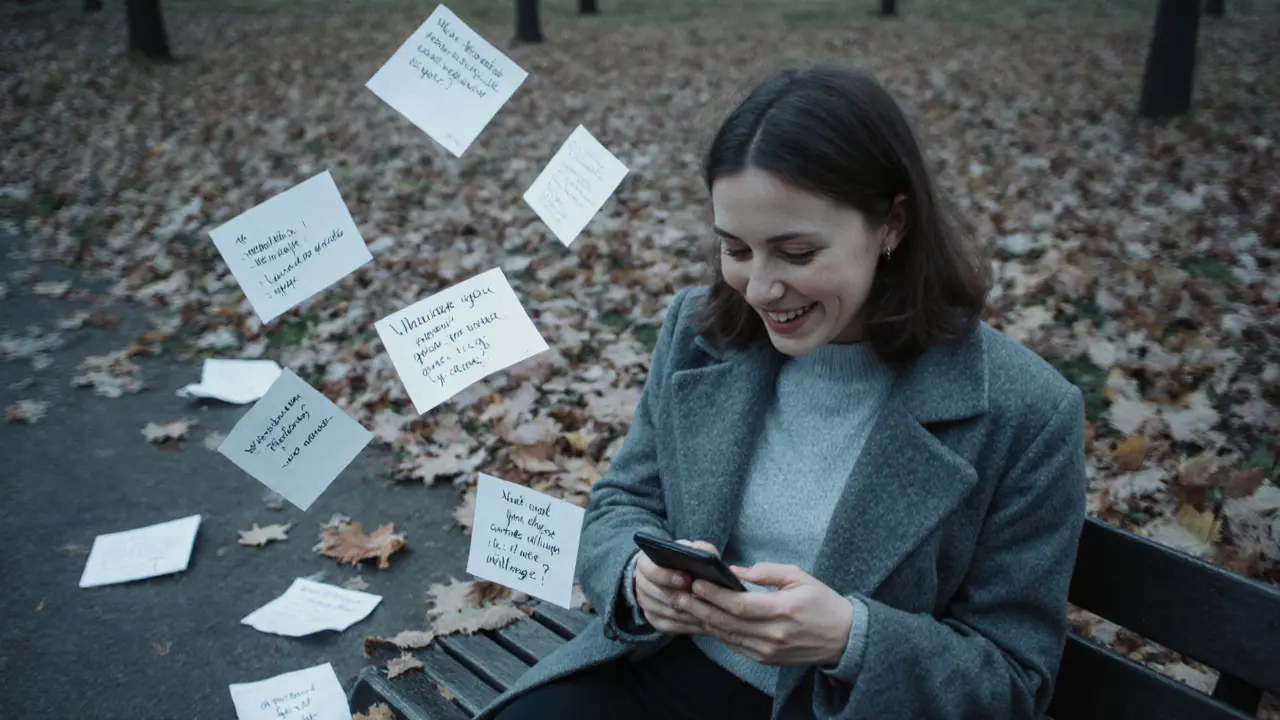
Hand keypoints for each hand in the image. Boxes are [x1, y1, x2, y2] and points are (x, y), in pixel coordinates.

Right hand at [633, 540, 717, 635]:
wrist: (673, 576)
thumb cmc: (683, 561)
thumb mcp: (691, 550)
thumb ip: (698, 548)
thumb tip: (703, 554)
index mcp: (645, 564)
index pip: (650, 571)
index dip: (668, 576)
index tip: (687, 579)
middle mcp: (640, 584)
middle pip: (657, 594)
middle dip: (680, 597)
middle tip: (700, 598)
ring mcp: (645, 604)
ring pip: (665, 611)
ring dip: (685, 612)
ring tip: (706, 611)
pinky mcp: (653, 619)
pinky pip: (668, 626)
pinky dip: (685, 625)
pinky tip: (701, 621)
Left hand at [675, 562, 853, 666]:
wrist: (842, 638)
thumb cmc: (822, 602)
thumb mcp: (799, 577)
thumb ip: (767, 572)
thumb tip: (735, 571)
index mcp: (784, 610)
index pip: (741, 605)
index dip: (715, 595)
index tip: (696, 582)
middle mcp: (774, 634)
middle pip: (728, 622)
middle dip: (700, 607)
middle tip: (679, 593)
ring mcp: (769, 650)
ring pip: (728, 636)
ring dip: (704, 621)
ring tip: (684, 605)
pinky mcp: (766, 660)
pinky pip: (735, 646)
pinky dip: (718, 633)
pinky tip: (704, 620)